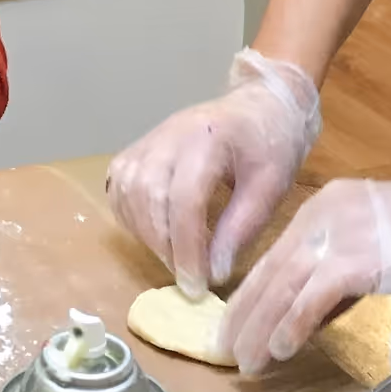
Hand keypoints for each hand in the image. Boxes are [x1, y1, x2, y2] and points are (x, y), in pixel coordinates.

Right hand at [106, 49, 321, 298]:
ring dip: (144, 233)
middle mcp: (169, 133)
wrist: (260, 105)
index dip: (186, 247)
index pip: (184, 198)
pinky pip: (119, 183)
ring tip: (174, 258)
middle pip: (148, 195)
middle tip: (188, 278)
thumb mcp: (271, 187)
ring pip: (127, 190)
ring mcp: (150, 138)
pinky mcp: (140, 147)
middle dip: (164, 246)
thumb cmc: (271, 144)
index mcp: (208, 137)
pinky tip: (154, 234)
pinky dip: (129, 215)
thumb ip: (241, 228)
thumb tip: (213, 273)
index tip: (198, 286)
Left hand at [220, 159, 390, 374]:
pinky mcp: (358, 259)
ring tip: (245, 359)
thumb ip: (339, 269)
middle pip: (270, 271)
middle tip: (224, 348)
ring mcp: (337, 235)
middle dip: (244, 314)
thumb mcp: (372, 241)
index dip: (250, 292)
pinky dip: (293, 324)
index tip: (233, 322)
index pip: (274, 255)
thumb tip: (308, 313)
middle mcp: (321, 216)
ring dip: (260, 327)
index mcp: (323, 208)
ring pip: (283, 286)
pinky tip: (281, 348)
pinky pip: (314, 297)